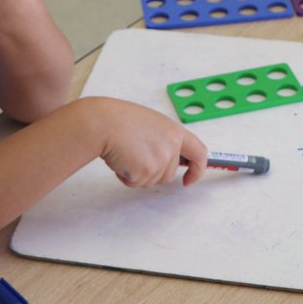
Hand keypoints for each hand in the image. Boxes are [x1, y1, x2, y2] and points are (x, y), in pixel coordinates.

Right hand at [86, 97, 207, 186]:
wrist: (103, 123)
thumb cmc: (120, 120)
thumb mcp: (152, 124)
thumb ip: (165, 140)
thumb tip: (169, 158)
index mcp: (175, 131)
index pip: (199, 153)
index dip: (197, 169)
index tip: (189, 179)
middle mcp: (172, 146)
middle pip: (169, 174)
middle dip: (153, 172)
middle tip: (135, 154)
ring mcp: (160, 160)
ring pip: (152, 181)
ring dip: (138, 173)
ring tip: (126, 152)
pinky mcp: (146, 172)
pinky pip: (137, 183)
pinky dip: (126, 176)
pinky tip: (120, 159)